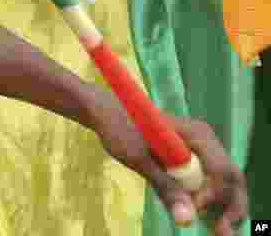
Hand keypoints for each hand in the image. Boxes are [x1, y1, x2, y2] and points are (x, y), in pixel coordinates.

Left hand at [92, 95, 246, 233]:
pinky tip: (205, 216)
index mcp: (199, 135)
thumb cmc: (121, 130)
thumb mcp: (141, 160)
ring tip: (217, 229)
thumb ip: (165, 187)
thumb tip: (186, 219)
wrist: (108, 114)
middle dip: (231, 206)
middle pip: (231, 177)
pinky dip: (210, 200)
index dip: (214, 195)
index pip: (222, 170)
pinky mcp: (193, 158)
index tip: (195, 209)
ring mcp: (202, 149)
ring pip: (224, 182)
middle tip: (221, 232)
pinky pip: (209, 181)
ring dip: (223, 206)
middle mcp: (207, 141)